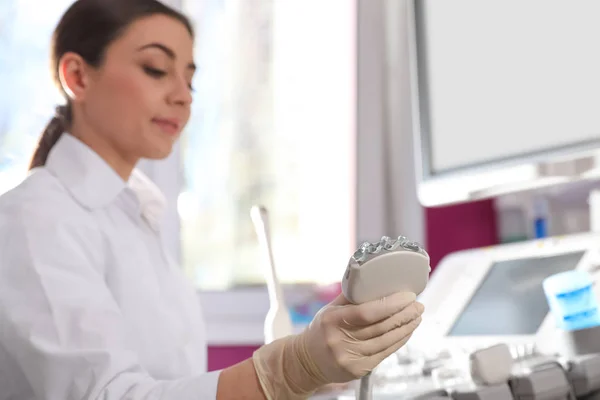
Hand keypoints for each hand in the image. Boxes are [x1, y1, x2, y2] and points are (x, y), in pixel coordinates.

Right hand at [252, 292, 423, 398]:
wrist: (307, 360)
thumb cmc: (322, 330)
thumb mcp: (330, 309)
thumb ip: (351, 296)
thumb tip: (376, 280)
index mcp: (332, 319)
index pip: (367, 312)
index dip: (391, 304)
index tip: (407, 296)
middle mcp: (339, 340)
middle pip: (380, 327)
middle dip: (404, 314)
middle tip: (418, 304)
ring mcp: (349, 357)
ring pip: (386, 341)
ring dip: (406, 327)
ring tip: (417, 316)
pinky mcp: (358, 370)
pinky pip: (385, 353)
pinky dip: (399, 340)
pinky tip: (407, 331)